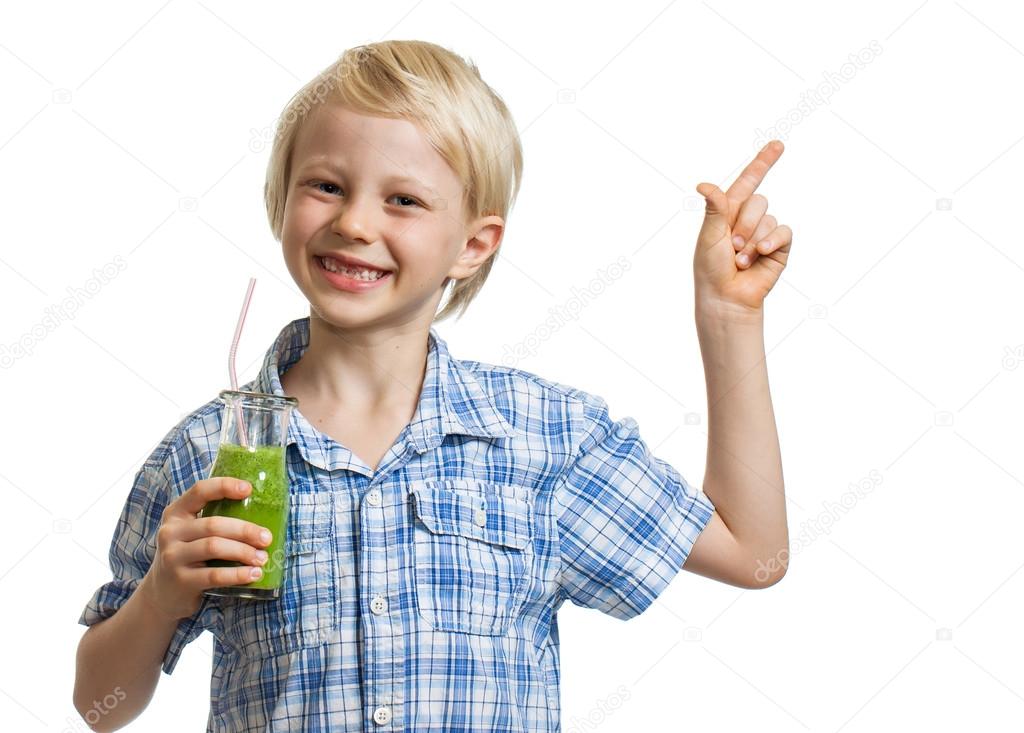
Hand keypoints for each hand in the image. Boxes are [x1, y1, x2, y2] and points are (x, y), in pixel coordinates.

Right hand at [138, 477, 273, 620]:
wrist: (161, 594)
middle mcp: (170, 532)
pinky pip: (214, 575)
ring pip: (214, 547)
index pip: (199, 491)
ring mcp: (173, 557)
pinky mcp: (181, 581)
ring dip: (243, 552)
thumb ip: (213, 520)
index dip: (224, 486)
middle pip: (213, 524)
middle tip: (266, 538)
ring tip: (262, 558)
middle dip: (245, 530)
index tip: (248, 489)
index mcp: (176, 513)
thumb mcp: (191, 533)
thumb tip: (262, 511)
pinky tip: (253, 574)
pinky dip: (237, 574)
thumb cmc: (188, 556)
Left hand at [693, 140, 792, 319]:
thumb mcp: (709, 236)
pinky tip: (760, 255)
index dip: (763, 163)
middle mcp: (748, 219)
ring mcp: (764, 233)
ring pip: (769, 218)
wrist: (726, 297)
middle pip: (758, 200)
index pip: (748, 182)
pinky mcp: (779, 248)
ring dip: (753, 239)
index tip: (777, 144)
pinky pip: (783, 232)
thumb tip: (704, 185)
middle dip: (744, 223)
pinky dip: (771, 242)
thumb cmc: (711, 269)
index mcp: (727, 212)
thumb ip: (715, 209)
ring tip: (741, 260)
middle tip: (732, 247)